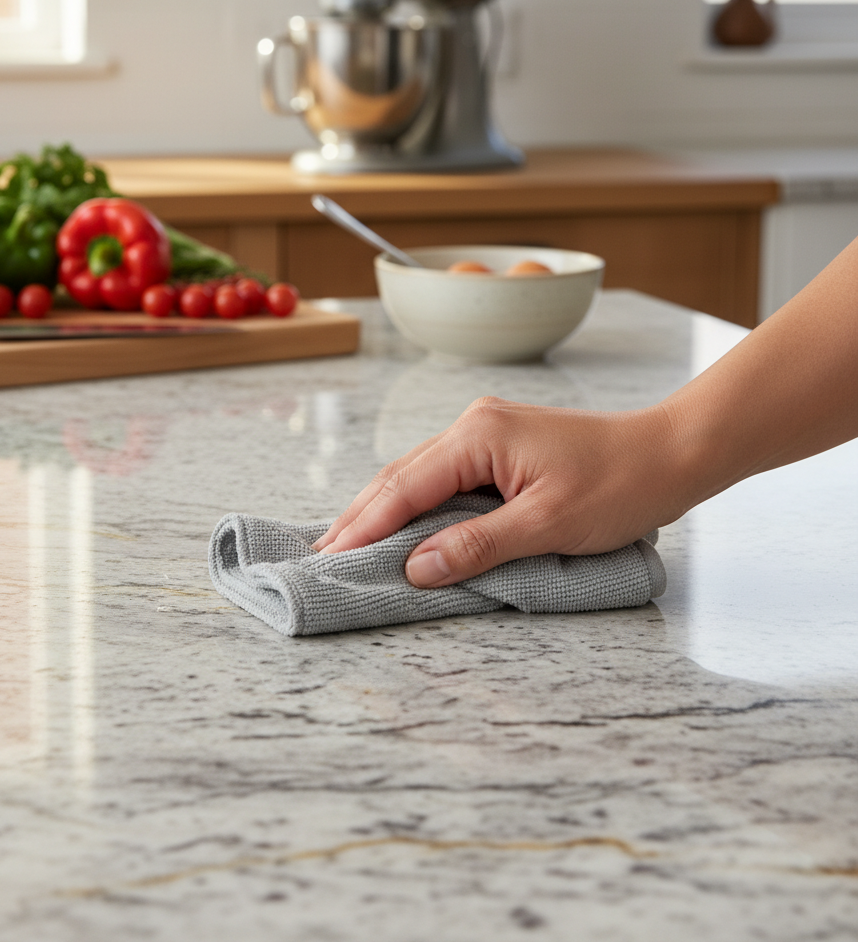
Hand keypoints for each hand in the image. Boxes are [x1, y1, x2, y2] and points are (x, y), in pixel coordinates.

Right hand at [314, 397, 688, 587]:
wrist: (670, 451)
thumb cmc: (620, 484)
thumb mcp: (548, 523)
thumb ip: (478, 545)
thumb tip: (416, 568)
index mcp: (479, 435)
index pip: (405, 487)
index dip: (365, 526)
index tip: (329, 557)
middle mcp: (474, 425)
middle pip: (401, 475)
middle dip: (360, 516)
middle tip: (321, 553)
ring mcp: (486, 431)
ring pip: (418, 474)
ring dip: (382, 510)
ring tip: (346, 542)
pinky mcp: (499, 446)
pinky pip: (442, 477)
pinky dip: (415, 503)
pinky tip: (399, 523)